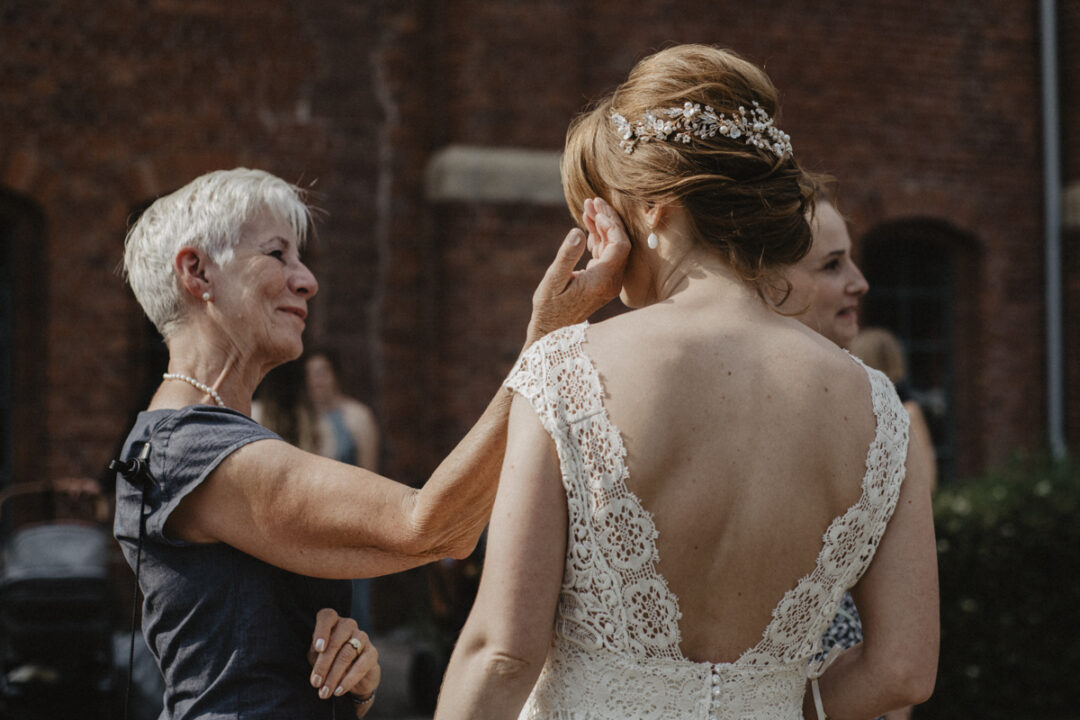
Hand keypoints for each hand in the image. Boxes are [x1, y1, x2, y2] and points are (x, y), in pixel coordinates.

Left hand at [308, 608, 380, 716]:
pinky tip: (339, 690)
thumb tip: (318, 669)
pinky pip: (361, 665)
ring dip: (333, 676)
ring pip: (346, 655)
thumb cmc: (329, 661)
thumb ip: (315, 657)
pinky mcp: (372, 652)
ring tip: (325, 692)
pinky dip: (348, 680)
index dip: (322, 631)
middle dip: (323, 665)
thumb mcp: (317, 657)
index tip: (318, 649)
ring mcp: (362, 637)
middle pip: (335, 641)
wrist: (351, 676)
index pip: (327, 616)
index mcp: (333, 622)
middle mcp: (348, 625)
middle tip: (315, 683)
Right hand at [528, 197, 629, 341]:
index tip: (595, 209)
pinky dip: (598, 238)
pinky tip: (587, 225)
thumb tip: (578, 231)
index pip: (619, 244)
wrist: (552, 331)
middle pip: (620, 242)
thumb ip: (567, 255)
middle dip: (608, 220)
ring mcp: (609, 281)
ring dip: (602, 227)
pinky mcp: (602, 281)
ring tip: (587, 207)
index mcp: (603, 280)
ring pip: (613, 247)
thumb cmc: (550, 308)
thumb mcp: (553, 280)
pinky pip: (606, 254)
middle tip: (593, 201)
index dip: (610, 224)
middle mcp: (611, 281)